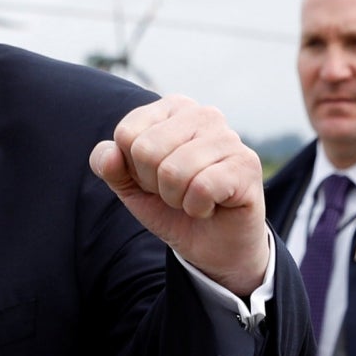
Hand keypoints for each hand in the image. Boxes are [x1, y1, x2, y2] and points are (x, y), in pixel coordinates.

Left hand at [89, 95, 269, 296]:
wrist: (215, 247)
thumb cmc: (174, 207)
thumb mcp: (132, 188)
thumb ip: (111, 167)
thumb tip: (109, 155)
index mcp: (173, 109)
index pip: (127, 134)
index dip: (134, 170)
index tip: (156, 180)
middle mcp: (203, 114)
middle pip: (146, 150)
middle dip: (155, 185)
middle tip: (177, 192)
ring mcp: (228, 137)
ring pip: (173, 171)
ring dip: (177, 199)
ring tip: (194, 199)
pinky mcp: (246, 164)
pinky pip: (201, 188)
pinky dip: (198, 208)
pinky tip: (212, 206)